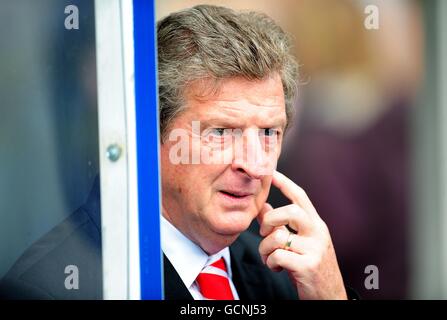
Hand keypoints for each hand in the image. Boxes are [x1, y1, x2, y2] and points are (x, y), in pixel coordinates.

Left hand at [257, 170, 346, 299]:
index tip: (272, 172)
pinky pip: (277, 256)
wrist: (330, 297)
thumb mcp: (298, 244)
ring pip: (278, 237)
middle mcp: (318, 233)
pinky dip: (270, 263)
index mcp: (316, 225)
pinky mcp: (308, 266)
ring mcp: (315, 249)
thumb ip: (281, 225)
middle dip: (270, 220)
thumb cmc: (310, 268)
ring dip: (265, 249)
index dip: (285, 183)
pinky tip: (276, 268)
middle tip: (264, 232)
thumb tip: (263, 206)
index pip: (301, 197)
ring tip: (269, 258)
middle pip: (290, 210)